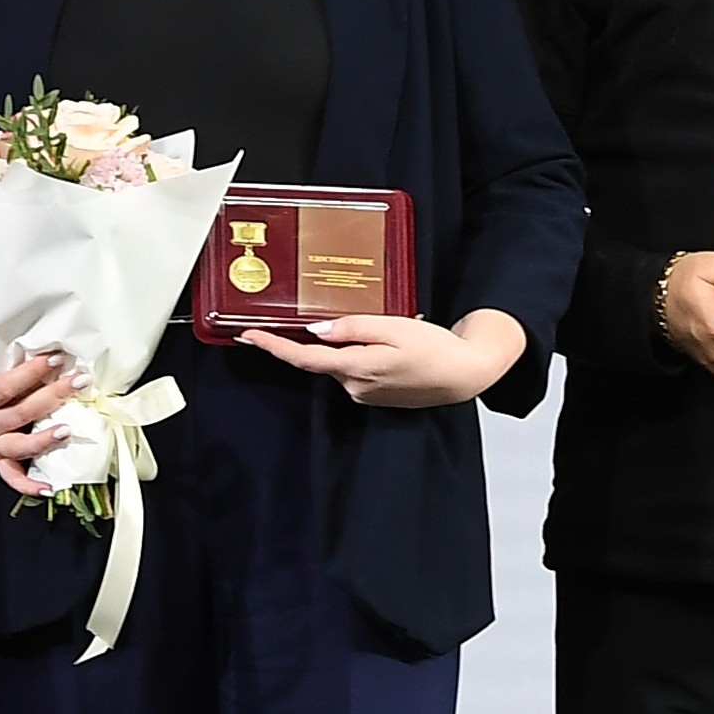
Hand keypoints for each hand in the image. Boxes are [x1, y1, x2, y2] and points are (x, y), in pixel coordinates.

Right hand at [0, 337, 73, 493]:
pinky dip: (28, 485)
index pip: (6, 387)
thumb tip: (49, 359)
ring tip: (67, 431)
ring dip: (44, 440)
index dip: (32, 372)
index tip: (55, 359)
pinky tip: (48, 488)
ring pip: (18, 447)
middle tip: (78, 382)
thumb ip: (9, 367)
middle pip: (19, 413)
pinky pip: (12, 476)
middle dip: (52, 396)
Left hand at [252, 307, 529, 410]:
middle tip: (354, 318)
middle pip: (323, 357)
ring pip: (341, 362)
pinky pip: (357, 369)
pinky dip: (364, 353)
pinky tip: (393, 345)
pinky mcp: (375, 395)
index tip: (249, 336)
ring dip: (352, 344)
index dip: (273, 347)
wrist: (465, 375)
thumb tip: (316, 330)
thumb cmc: (435, 349)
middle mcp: (354, 386)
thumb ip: (352, 328)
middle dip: (326, 337)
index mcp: (356, 367)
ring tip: (393, 331)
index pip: (304, 358)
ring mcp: (365, 393)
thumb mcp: (393, 327)